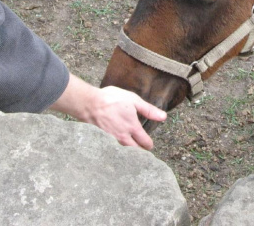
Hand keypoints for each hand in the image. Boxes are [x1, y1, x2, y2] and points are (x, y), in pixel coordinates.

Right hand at [49, 73, 166, 149]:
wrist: (89, 103)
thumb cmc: (111, 99)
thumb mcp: (134, 100)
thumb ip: (149, 110)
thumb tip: (164, 117)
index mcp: (133, 128)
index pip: (145, 143)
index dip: (149, 145)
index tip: (149, 144)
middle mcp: (123, 138)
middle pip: (135, 152)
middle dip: (140, 152)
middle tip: (142, 150)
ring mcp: (112, 141)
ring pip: (124, 152)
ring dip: (129, 153)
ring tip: (131, 151)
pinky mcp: (102, 141)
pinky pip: (112, 150)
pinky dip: (117, 152)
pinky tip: (116, 149)